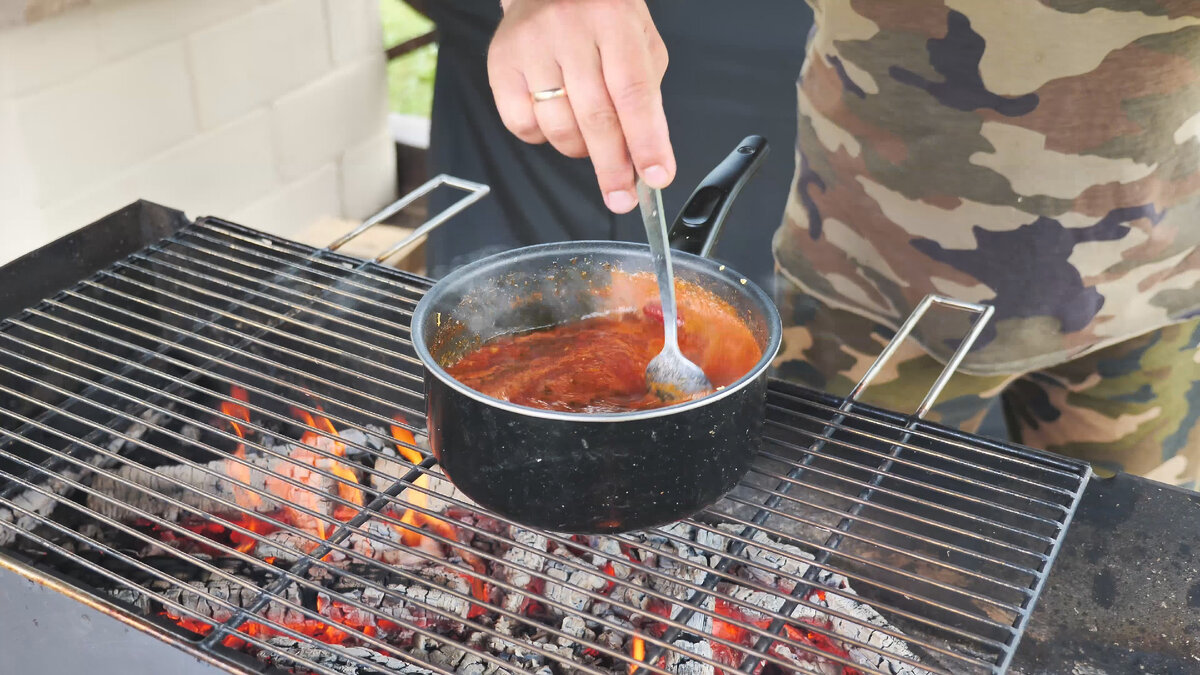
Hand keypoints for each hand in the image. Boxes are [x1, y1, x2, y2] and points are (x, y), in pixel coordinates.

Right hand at [488, 0, 674, 213]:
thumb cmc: (601, 17)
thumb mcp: (639, 41)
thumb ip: (646, 96)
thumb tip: (645, 156)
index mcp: (613, 20)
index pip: (633, 93)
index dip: (646, 142)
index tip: (656, 177)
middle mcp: (568, 30)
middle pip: (595, 117)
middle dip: (613, 166)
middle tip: (622, 197)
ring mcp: (530, 47)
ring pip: (558, 127)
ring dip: (580, 150)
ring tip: (590, 140)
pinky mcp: (500, 64)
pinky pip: (523, 125)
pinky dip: (544, 137)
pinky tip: (556, 120)